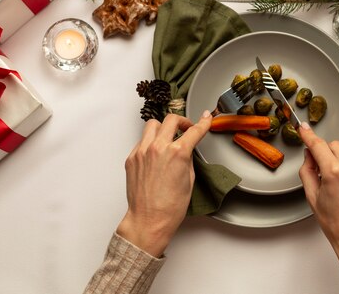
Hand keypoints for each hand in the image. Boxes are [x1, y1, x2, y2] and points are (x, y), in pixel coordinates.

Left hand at [116, 111, 211, 256]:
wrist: (149, 220)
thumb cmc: (170, 207)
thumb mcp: (190, 179)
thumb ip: (187, 158)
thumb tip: (186, 149)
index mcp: (177, 153)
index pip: (194, 131)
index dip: (204, 123)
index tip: (206, 118)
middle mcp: (158, 148)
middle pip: (171, 120)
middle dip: (182, 122)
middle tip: (186, 128)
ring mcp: (142, 152)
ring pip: (153, 125)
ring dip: (163, 128)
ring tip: (168, 137)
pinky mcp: (132, 158)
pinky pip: (142, 140)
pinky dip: (150, 142)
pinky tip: (156, 153)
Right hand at [298, 122, 338, 273]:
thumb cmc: (337, 223)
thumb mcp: (312, 197)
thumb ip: (307, 171)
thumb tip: (309, 155)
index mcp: (334, 173)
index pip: (318, 145)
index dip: (309, 135)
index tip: (304, 128)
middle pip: (334, 145)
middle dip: (325, 153)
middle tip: (321, 170)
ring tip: (337, 184)